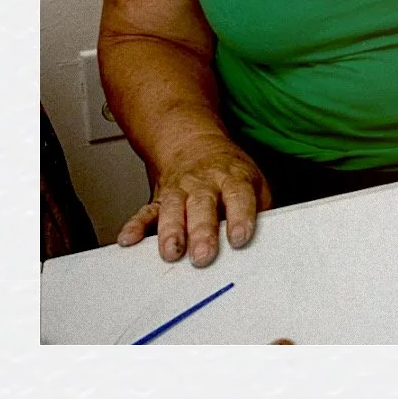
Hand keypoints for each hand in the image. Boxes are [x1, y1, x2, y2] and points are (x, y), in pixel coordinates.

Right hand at [116, 148, 272, 265]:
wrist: (192, 142)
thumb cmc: (229, 172)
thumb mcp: (254, 182)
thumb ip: (261, 209)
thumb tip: (269, 238)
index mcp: (233, 178)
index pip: (239, 196)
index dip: (240, 217)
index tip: (240, 238)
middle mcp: (204, 184)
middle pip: (203, 206)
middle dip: (202, 232)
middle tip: (203, 256)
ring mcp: (180, 190)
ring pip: (173, 209)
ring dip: (171, 231)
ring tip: (171, 253)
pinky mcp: (159, 198)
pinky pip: (146, 212)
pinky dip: (136, 225)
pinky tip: (129, 239)